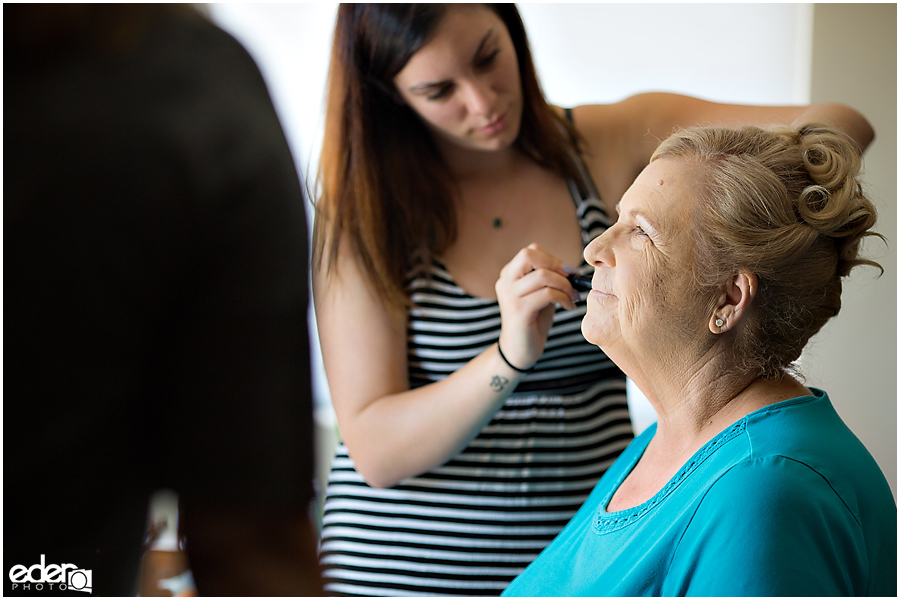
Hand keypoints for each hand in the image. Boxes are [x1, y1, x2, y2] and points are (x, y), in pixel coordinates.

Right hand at [495, 243, 578, 369]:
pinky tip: (569, 306)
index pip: (530, 251)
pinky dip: (564, 298)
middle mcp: (505, 282)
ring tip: (573, 297)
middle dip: (556, 265)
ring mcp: (509, 296)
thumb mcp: (540, 294)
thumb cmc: (533, 321)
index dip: (553, 258)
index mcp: (508, 275)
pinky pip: (547, 294)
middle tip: (572, 279)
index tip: (569, 273)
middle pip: (529, 255)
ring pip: (542, 275)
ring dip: (565, 285)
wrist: (520, 351)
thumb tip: (571, 269)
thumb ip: (548, 278)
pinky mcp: (518, 310)